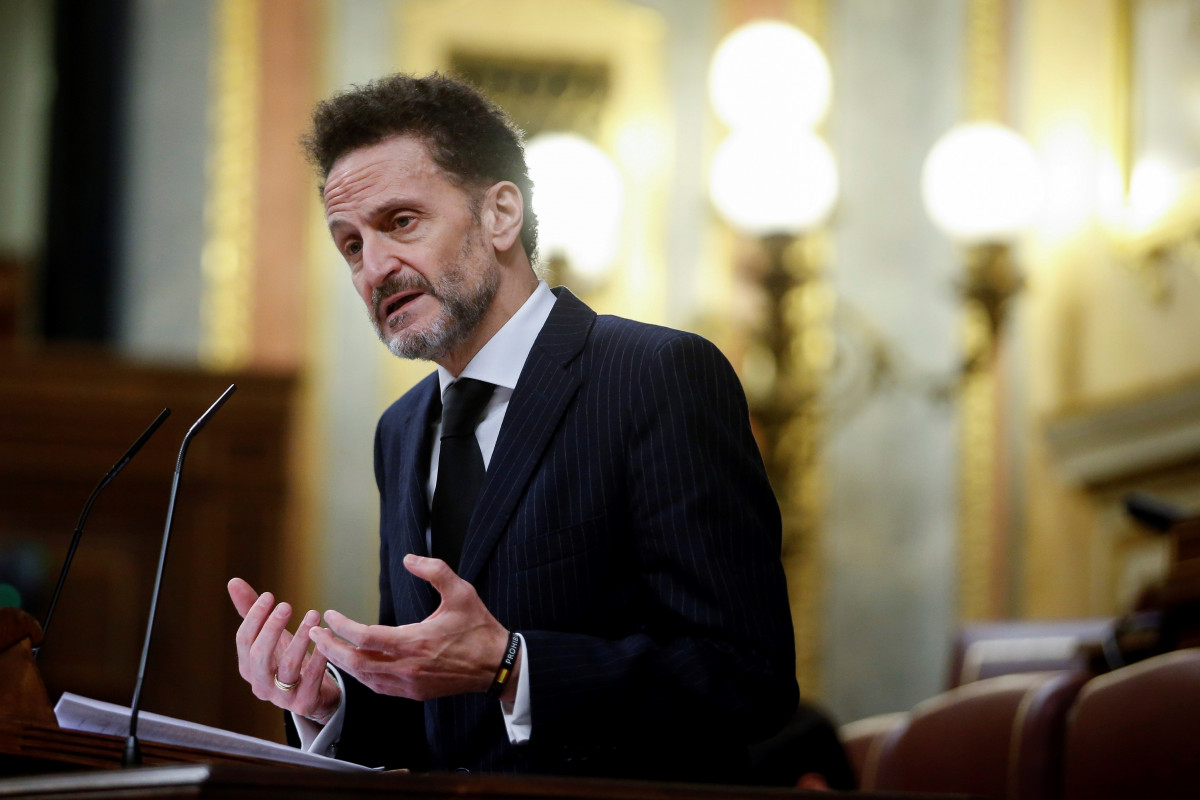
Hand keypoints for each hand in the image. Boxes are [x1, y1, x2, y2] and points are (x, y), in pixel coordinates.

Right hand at [228, 577, 340, 721]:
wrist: (316, 695)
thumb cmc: (288, 660)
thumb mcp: (271, 637)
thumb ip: (252, 612)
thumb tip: (233, 581)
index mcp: (248, 667)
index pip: (244, 641)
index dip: (254, 618)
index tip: (269, 596)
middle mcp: (261, 684)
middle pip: (260, 656)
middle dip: (272, 629)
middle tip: (286, 605)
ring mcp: (282, 697)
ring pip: (288, 667)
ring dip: (300, 639)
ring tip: (313, 615)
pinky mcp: (304, 703)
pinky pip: (312, 679)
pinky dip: (319, 657)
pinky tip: (325, 637)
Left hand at [309, 554, 511, 701]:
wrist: (496, 666)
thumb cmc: (479, 628)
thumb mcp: (461, 591)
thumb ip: (434, 571)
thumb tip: (408, 558)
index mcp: (414, 642)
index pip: (364, 636)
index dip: (342, 625)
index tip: (329, 614)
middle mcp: (406, 667)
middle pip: (355, 662)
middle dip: (330, 648)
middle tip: (313, 634)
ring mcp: (409, 684)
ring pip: (363, 678)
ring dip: (341, 663)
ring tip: (326, 648)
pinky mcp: (413, 693)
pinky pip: (377, 687)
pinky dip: (359, 675)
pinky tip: (353, 664)